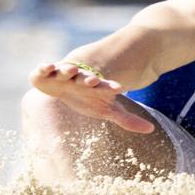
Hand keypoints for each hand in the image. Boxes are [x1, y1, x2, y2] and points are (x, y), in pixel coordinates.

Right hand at [29, 61, 156, 133]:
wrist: (64, 88)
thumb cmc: (88, 99)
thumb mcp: (106, 109)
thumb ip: (126, 119)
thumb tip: (151, 129)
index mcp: (94, 86)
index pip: (104, 86)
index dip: (110, 87)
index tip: (119, 89)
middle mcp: (78, 79)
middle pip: (84, 78)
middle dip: (87, 78)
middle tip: (93, 80)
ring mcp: (62, 75)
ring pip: (65, 71)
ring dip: (68, 70)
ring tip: (71, 71)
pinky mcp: (45, 75)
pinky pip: (42, 70)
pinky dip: (44, 67)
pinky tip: (48, 66)